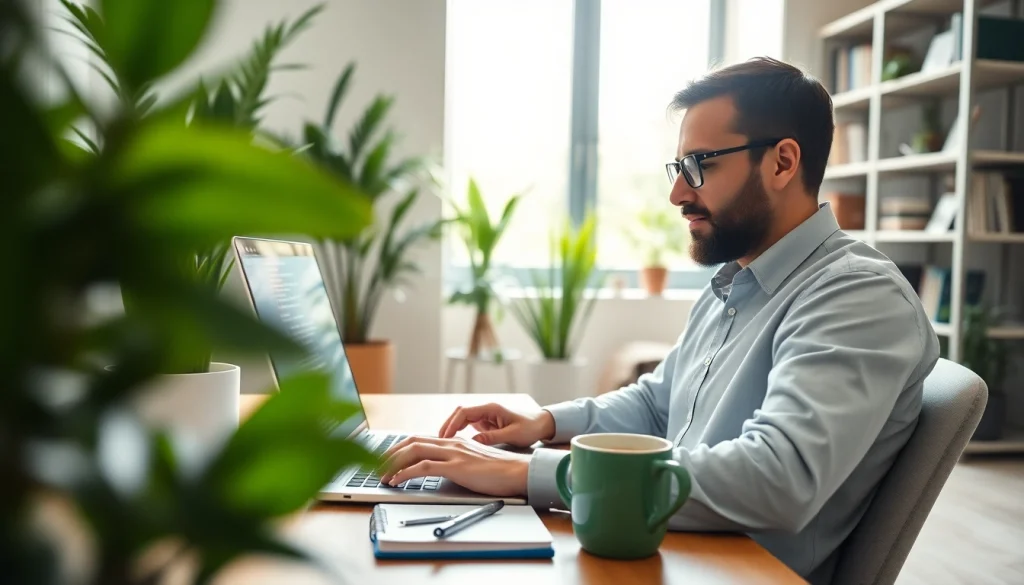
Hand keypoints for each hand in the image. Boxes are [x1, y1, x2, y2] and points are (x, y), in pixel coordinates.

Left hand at [379, 436, 530, 496]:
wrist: (519, 472)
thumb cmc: (501, 471)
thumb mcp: (474, 463)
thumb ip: (458, 463)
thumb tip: (444, 471)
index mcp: (455, 442)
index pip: (420, 439)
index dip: (401, 447)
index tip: (388, 457)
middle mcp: (451, 444)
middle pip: (412, 442)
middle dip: (390, 453)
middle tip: (377, 466)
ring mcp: (453, 454)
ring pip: (413, 451)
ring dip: (393, 464)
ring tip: (382, 476)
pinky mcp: (456, 467)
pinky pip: (423, 467)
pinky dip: (405, 473)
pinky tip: (396, 481)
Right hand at [437, 403, 555, 447]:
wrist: (541, 424)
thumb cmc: (530, 427)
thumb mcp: (512, 434)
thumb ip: (492, 438)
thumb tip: (473, 443)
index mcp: (491, 408)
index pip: (464, 412)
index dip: (452, 424)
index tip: (444, 436)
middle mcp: (485, 410)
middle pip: (459, 414)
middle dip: (447, 426)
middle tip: (438, 441)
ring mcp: (485, 416)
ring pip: (462, 420)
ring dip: (452, 430)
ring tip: (442, 443)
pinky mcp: (486, 423)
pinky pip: (467, 426)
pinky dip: (459, 433)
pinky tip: (454, 443)